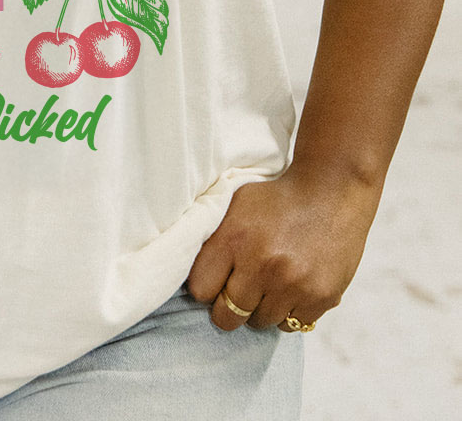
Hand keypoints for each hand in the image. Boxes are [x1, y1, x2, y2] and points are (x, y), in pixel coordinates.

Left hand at [185, 165, 380, 331]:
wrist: (331, 190)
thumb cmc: (278, 198)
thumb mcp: (236, 203)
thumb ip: (212, 236)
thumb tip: (183, 265)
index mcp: (234, 238)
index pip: (200, 290)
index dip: (206, 286)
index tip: (215, 279)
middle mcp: (262, 264)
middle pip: (227, 317)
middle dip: (229, 307)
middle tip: (239, 291)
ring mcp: (293, 284)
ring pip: (260, 323)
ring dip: (261, 309)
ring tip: (270, 283)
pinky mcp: (321, 297)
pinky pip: (292, 325)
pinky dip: (290, 311)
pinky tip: (293, 286)